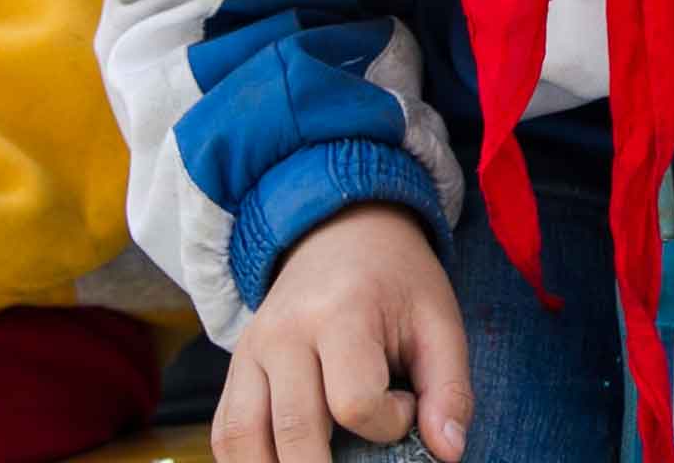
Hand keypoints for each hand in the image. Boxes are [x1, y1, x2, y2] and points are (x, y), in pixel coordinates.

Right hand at [219, 204, 471, 462]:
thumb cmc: (397, 282)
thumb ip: (450, 389)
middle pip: (294, 432)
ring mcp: (250, 349)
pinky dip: (245, 460)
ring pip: (242, 437)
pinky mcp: (235, 366)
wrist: (342, 232)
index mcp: (341, 312)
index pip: (355, 402)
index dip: (388, 424)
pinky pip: (224, 431)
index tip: (406, 407)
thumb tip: (448, 452)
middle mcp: (284, 332)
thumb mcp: (438, 321)